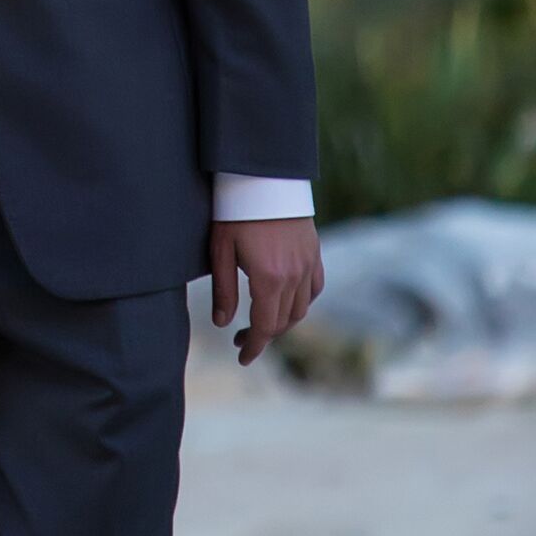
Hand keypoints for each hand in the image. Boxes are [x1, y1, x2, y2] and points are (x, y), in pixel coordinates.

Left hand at [210, 216, 323, 365]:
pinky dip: (302, 302)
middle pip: (283, 321)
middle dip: (263, 336)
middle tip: (241, 339)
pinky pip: (315, 288)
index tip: (242, 357)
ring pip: (301, 308)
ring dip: (282, 322)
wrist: (265, 178)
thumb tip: (223, 323)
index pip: (264, 327)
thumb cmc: (236, 212)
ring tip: (262, 322)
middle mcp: (294, 276)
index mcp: (269, 279)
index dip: (253, 346)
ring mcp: (308, 264)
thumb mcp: (221, 251)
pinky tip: (287, 302)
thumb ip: (224, 290)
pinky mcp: (314, 252)